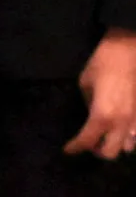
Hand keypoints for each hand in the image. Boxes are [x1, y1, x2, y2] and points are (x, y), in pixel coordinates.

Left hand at [64, 28, 135, 159]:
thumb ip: (89, 106)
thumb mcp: (85, 86)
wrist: (131, 43)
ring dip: (117, 144)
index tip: (68, 149)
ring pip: (129, 147)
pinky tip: (122, 127)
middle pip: (109, 153)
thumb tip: (90, 115)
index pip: (85, 143)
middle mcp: (121, 122)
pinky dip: (131, 135)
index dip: (74, 148)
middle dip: (97, 150)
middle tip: (91, 141)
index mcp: (102, 116)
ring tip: (109, 134)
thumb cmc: (104, 61)